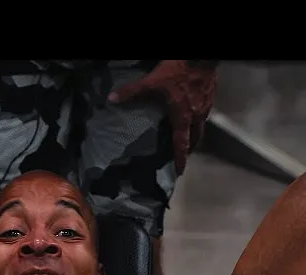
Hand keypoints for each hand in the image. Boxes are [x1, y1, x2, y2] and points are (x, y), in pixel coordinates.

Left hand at [108, 60, 217, 174]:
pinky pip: (205, 112)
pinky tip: (193, 114)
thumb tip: (112, 99)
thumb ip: (132, 92)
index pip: (181, 144)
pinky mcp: (211, 95)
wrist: (201, 55)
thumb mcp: (151, 83)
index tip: (180, 171)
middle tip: (182, 155)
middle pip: (195, 138)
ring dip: (195, 134)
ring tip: (187, 138)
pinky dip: (199, 119)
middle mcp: (197, 115)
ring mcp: (206, 105)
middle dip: (189, 148)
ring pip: (202, 126)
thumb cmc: (178, 72)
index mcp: (183, 117)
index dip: (180, 158)